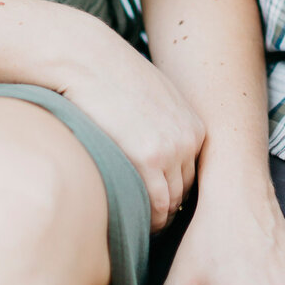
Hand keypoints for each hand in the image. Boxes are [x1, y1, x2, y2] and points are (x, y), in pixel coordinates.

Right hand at [58, 22, 203, 230]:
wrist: (90, 62)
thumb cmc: (115, 81)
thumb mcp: (156, 100)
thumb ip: (166, 128)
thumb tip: (157, 156)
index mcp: (194, 127)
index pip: (191, 175)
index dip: (171, 191)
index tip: (151, 201)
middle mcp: (189, 139)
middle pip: (184, 192)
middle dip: (165, 207)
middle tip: (141, 217)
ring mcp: (172, 150)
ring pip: (171, 203)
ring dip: (154, 217)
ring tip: (133, 222)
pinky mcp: (149, 159)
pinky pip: (155, 206)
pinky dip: (146, 221)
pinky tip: (129, 219)